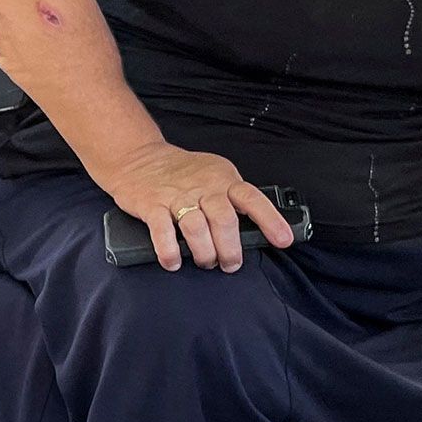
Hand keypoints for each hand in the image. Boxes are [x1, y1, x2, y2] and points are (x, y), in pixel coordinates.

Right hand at [97, 142, 292, 272]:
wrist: (138, 158)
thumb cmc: (180, 173)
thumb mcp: (212, 175)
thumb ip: (229, 198)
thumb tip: (253, 232)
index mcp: (222, 179)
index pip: (251, 198)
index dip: (270, 220)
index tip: (283, 240)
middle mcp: (202, 187)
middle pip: (224, 220)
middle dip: (230, 249)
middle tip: (230, 264)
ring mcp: (176, 196)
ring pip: (196, 228)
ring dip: (204, 253)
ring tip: (205, 262)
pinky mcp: (151, 205)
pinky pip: (162, 231)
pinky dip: (170, 251)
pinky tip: (174, 261)